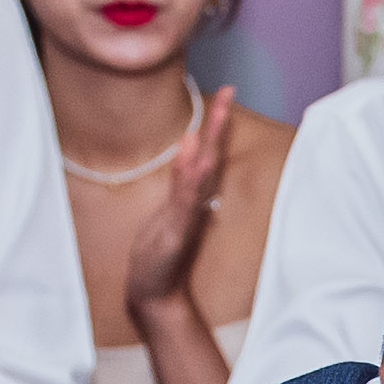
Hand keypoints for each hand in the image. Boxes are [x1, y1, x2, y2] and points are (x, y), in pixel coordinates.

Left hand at [117, 87, 236, 330]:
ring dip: (209, 143)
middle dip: (217, 123)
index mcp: (192, 193)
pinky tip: (199, 159)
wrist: (154, 292)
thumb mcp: (169, 208)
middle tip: (228, 90)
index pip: (207, 150)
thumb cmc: (160, 252)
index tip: (226, 90)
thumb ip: (182, 181)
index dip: (216, 121)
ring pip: (201, 173)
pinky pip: (186, 200)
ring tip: (219, 114)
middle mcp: (195, 200)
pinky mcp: (176, 231)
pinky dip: (193, 180)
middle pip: (210, 154)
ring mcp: (187, 214)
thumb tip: (191, 149)